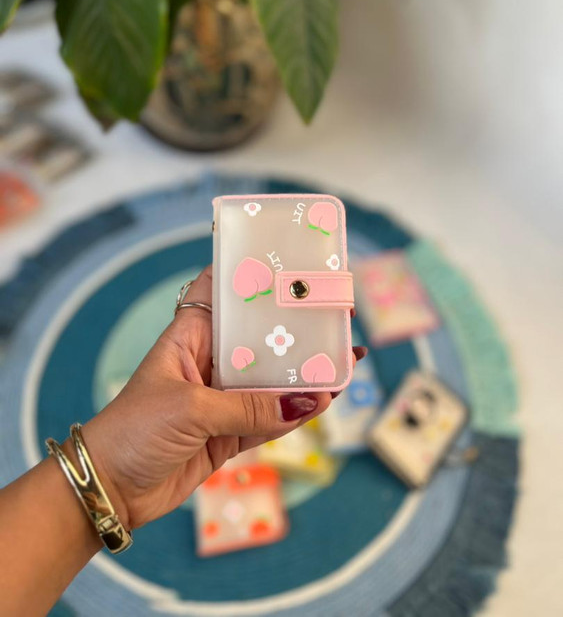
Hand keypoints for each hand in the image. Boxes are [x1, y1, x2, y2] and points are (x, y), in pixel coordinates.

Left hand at [80, 266, 364, 529]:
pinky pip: (271, 419)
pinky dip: (296, 413)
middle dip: (294, 329)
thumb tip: (309, 400)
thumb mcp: (191, 408)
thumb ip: (250, 407)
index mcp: (191, 336)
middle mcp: (210, 361)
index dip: (253, 277)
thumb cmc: (135, 429)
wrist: (110, 489)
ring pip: (272, 380)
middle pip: (260, 338)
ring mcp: (222, 398)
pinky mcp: (229, 434)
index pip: (223, 292)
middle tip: (335, 316)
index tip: (291, 265)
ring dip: (304, 373)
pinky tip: (323, 401)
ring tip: (343, 358)